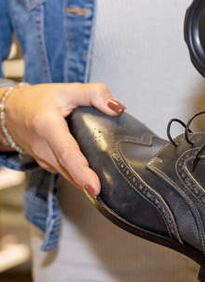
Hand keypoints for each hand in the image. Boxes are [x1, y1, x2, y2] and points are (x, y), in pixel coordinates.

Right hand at [2, 83, 125, 195]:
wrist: (11, 110)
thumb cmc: (38, 100)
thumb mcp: (68, 90)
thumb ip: (95, 94)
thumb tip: (117, 108)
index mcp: (48, 127)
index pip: (67, 153)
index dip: (82, 172)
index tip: (94, 188)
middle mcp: (43, 148)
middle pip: (70, 170)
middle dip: (88, 182)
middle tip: (107, 191)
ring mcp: (43, 159)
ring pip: (68, 175)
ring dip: (84, 181)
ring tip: (104, 184)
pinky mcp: (47, 165)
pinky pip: (66, 173)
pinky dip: (78, 176)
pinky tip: (91, 174)